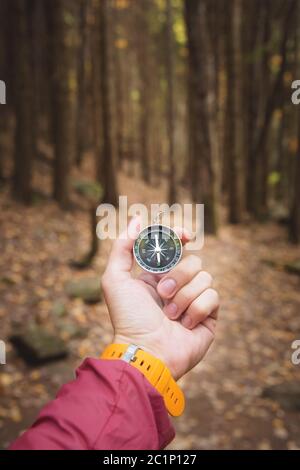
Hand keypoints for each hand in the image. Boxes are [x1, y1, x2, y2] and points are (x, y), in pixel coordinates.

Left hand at [101, 217, 219, 379]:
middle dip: (177, 275)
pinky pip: (213, 296)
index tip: (185, 235)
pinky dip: (197, 309)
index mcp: (157, 275)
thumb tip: (137, 220)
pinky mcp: (208, 316)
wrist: (146, 353)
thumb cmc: (128, 318)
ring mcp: (194, 300)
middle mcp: (177, 285)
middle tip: (162, 294)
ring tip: (170, 315)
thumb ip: (123, 247)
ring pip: (205, 276)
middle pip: (192, 260)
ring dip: (184, 296)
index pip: (176, 247)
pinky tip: (185, 325)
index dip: (181, 237)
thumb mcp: (115, 279)